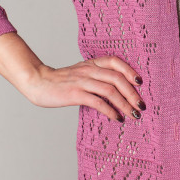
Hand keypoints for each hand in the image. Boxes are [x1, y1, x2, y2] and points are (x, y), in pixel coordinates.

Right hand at [23, 55, 145, 122]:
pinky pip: (97, 102)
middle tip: (141, 105)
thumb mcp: (80, 73)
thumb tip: (116, 91)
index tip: (140, 82)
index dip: (130, 70)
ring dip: (125, 103)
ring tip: (133, 114)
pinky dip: (110, 111)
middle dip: (132, 93)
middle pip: (117, 78)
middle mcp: (88, 70)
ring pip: (110, 90)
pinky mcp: (75, 94)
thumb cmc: (60, 81)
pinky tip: (117, 118)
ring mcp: (82, 81)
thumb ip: (96, 77)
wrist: (37, 82)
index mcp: (91, 63)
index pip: (115, 61)